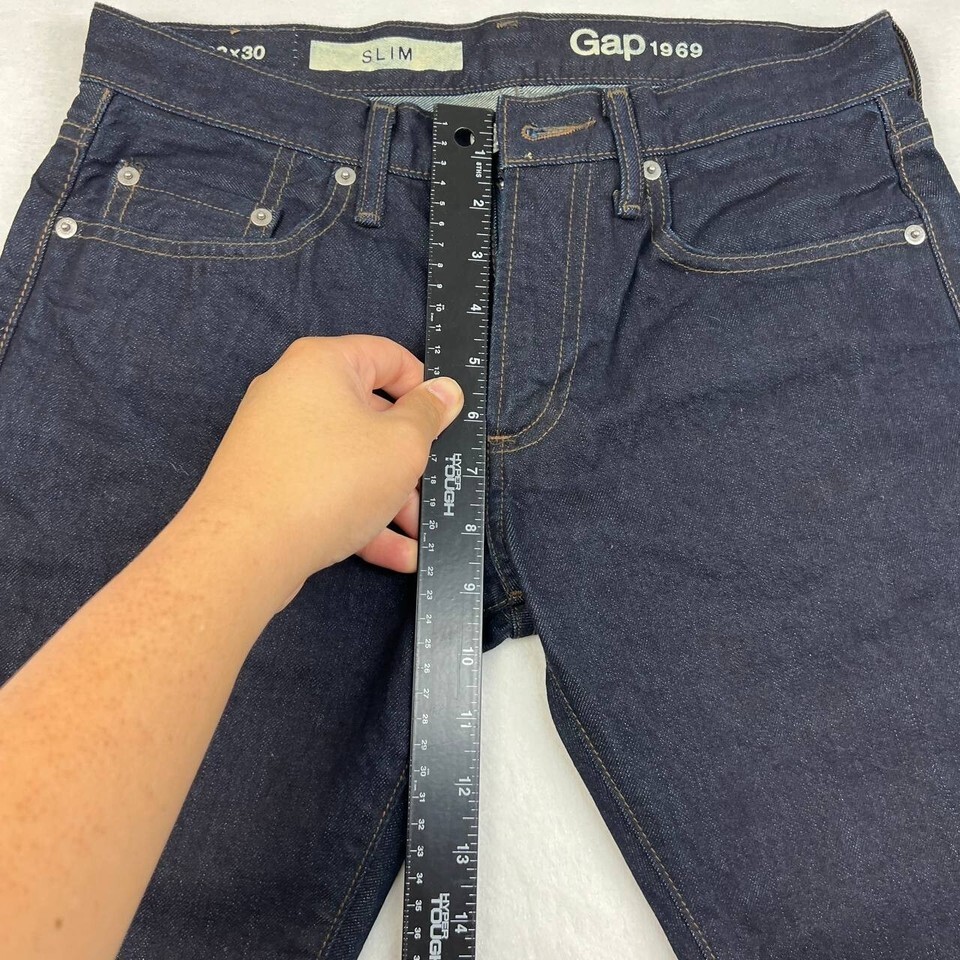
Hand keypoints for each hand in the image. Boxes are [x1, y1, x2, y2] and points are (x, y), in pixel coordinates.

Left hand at [180, 335, 463, 608]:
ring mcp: (277, 439)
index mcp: (323, 363)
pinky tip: (396, 554)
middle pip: (372, 417)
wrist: (245, 549)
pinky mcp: (269, 481)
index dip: (425, 388)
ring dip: (391, 498)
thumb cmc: (330, 481)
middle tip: (434, 489)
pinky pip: (326, 488)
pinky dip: (360, 514)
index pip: (388, 357)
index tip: (447, 422)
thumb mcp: (403, 445)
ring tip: (417, 536)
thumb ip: (430, 415)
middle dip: (410, 461)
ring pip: (352, 461)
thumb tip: (446, 391)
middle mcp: (293, 392)